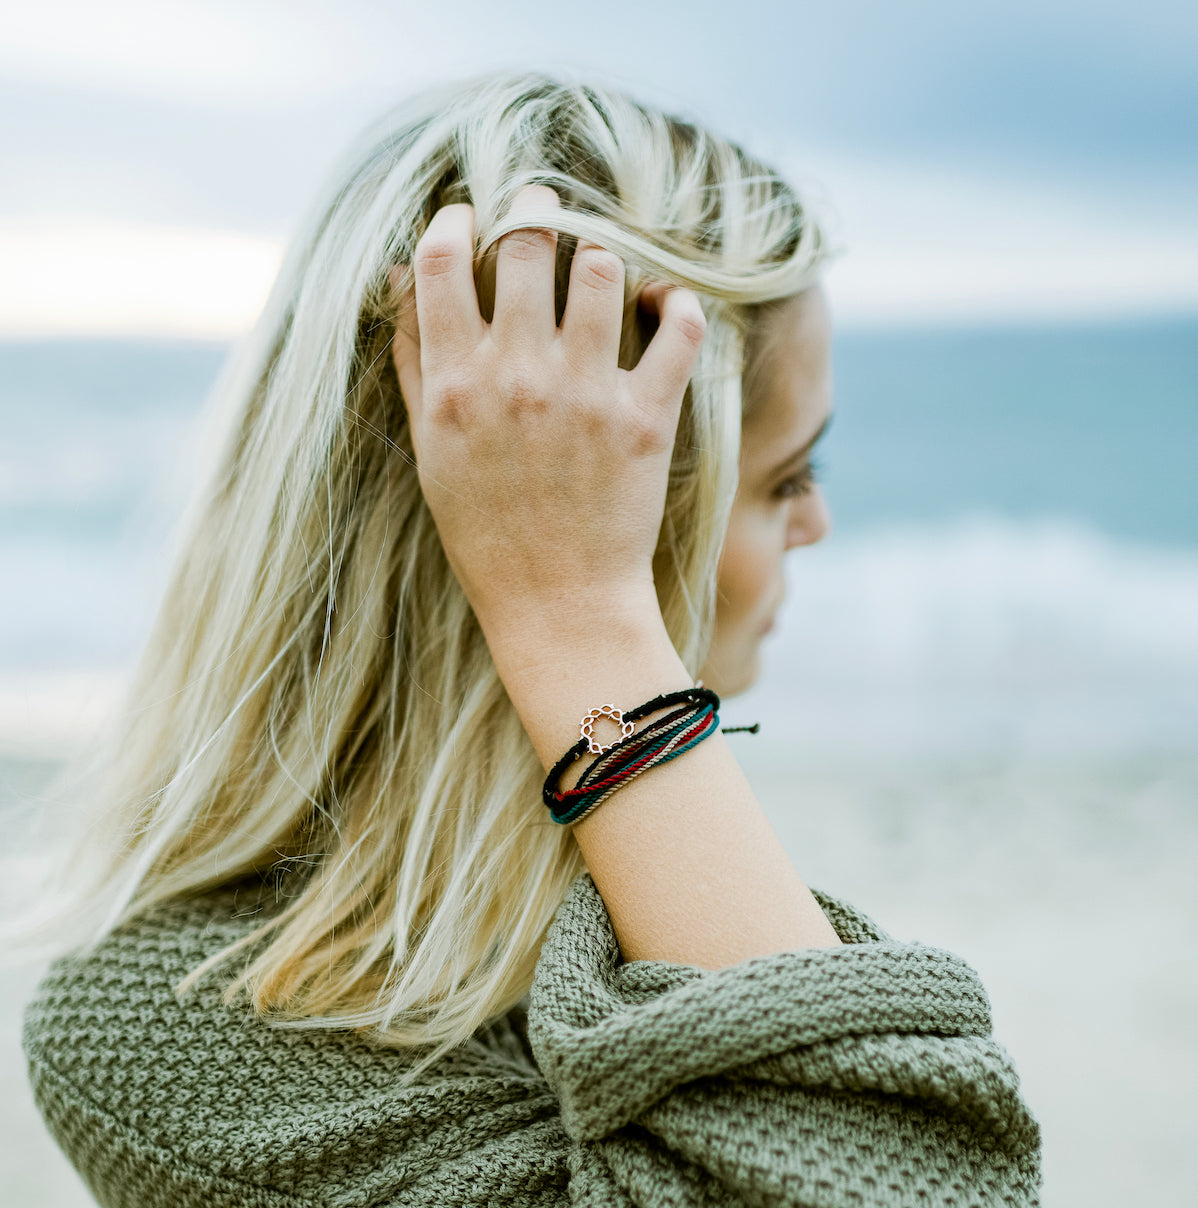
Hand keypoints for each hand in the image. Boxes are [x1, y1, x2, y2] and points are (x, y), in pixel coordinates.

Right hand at [389, 184, 706, 633]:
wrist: (558, 603)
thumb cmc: (486, 531)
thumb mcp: (429, 451)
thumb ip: (417, 361)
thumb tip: (406, 277)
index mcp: (456, 383)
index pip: (446, 257)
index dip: (458, 219)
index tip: (471, 217)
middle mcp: (519, 376)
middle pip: (527, 241)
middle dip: (535, 209)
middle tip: (543, 209)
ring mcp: (587, 394)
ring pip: (603, 268)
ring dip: (601, 255)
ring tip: (600, 269)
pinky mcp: (646, 418)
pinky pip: (681, 328)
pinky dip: (678, 304)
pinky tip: (664, 305)